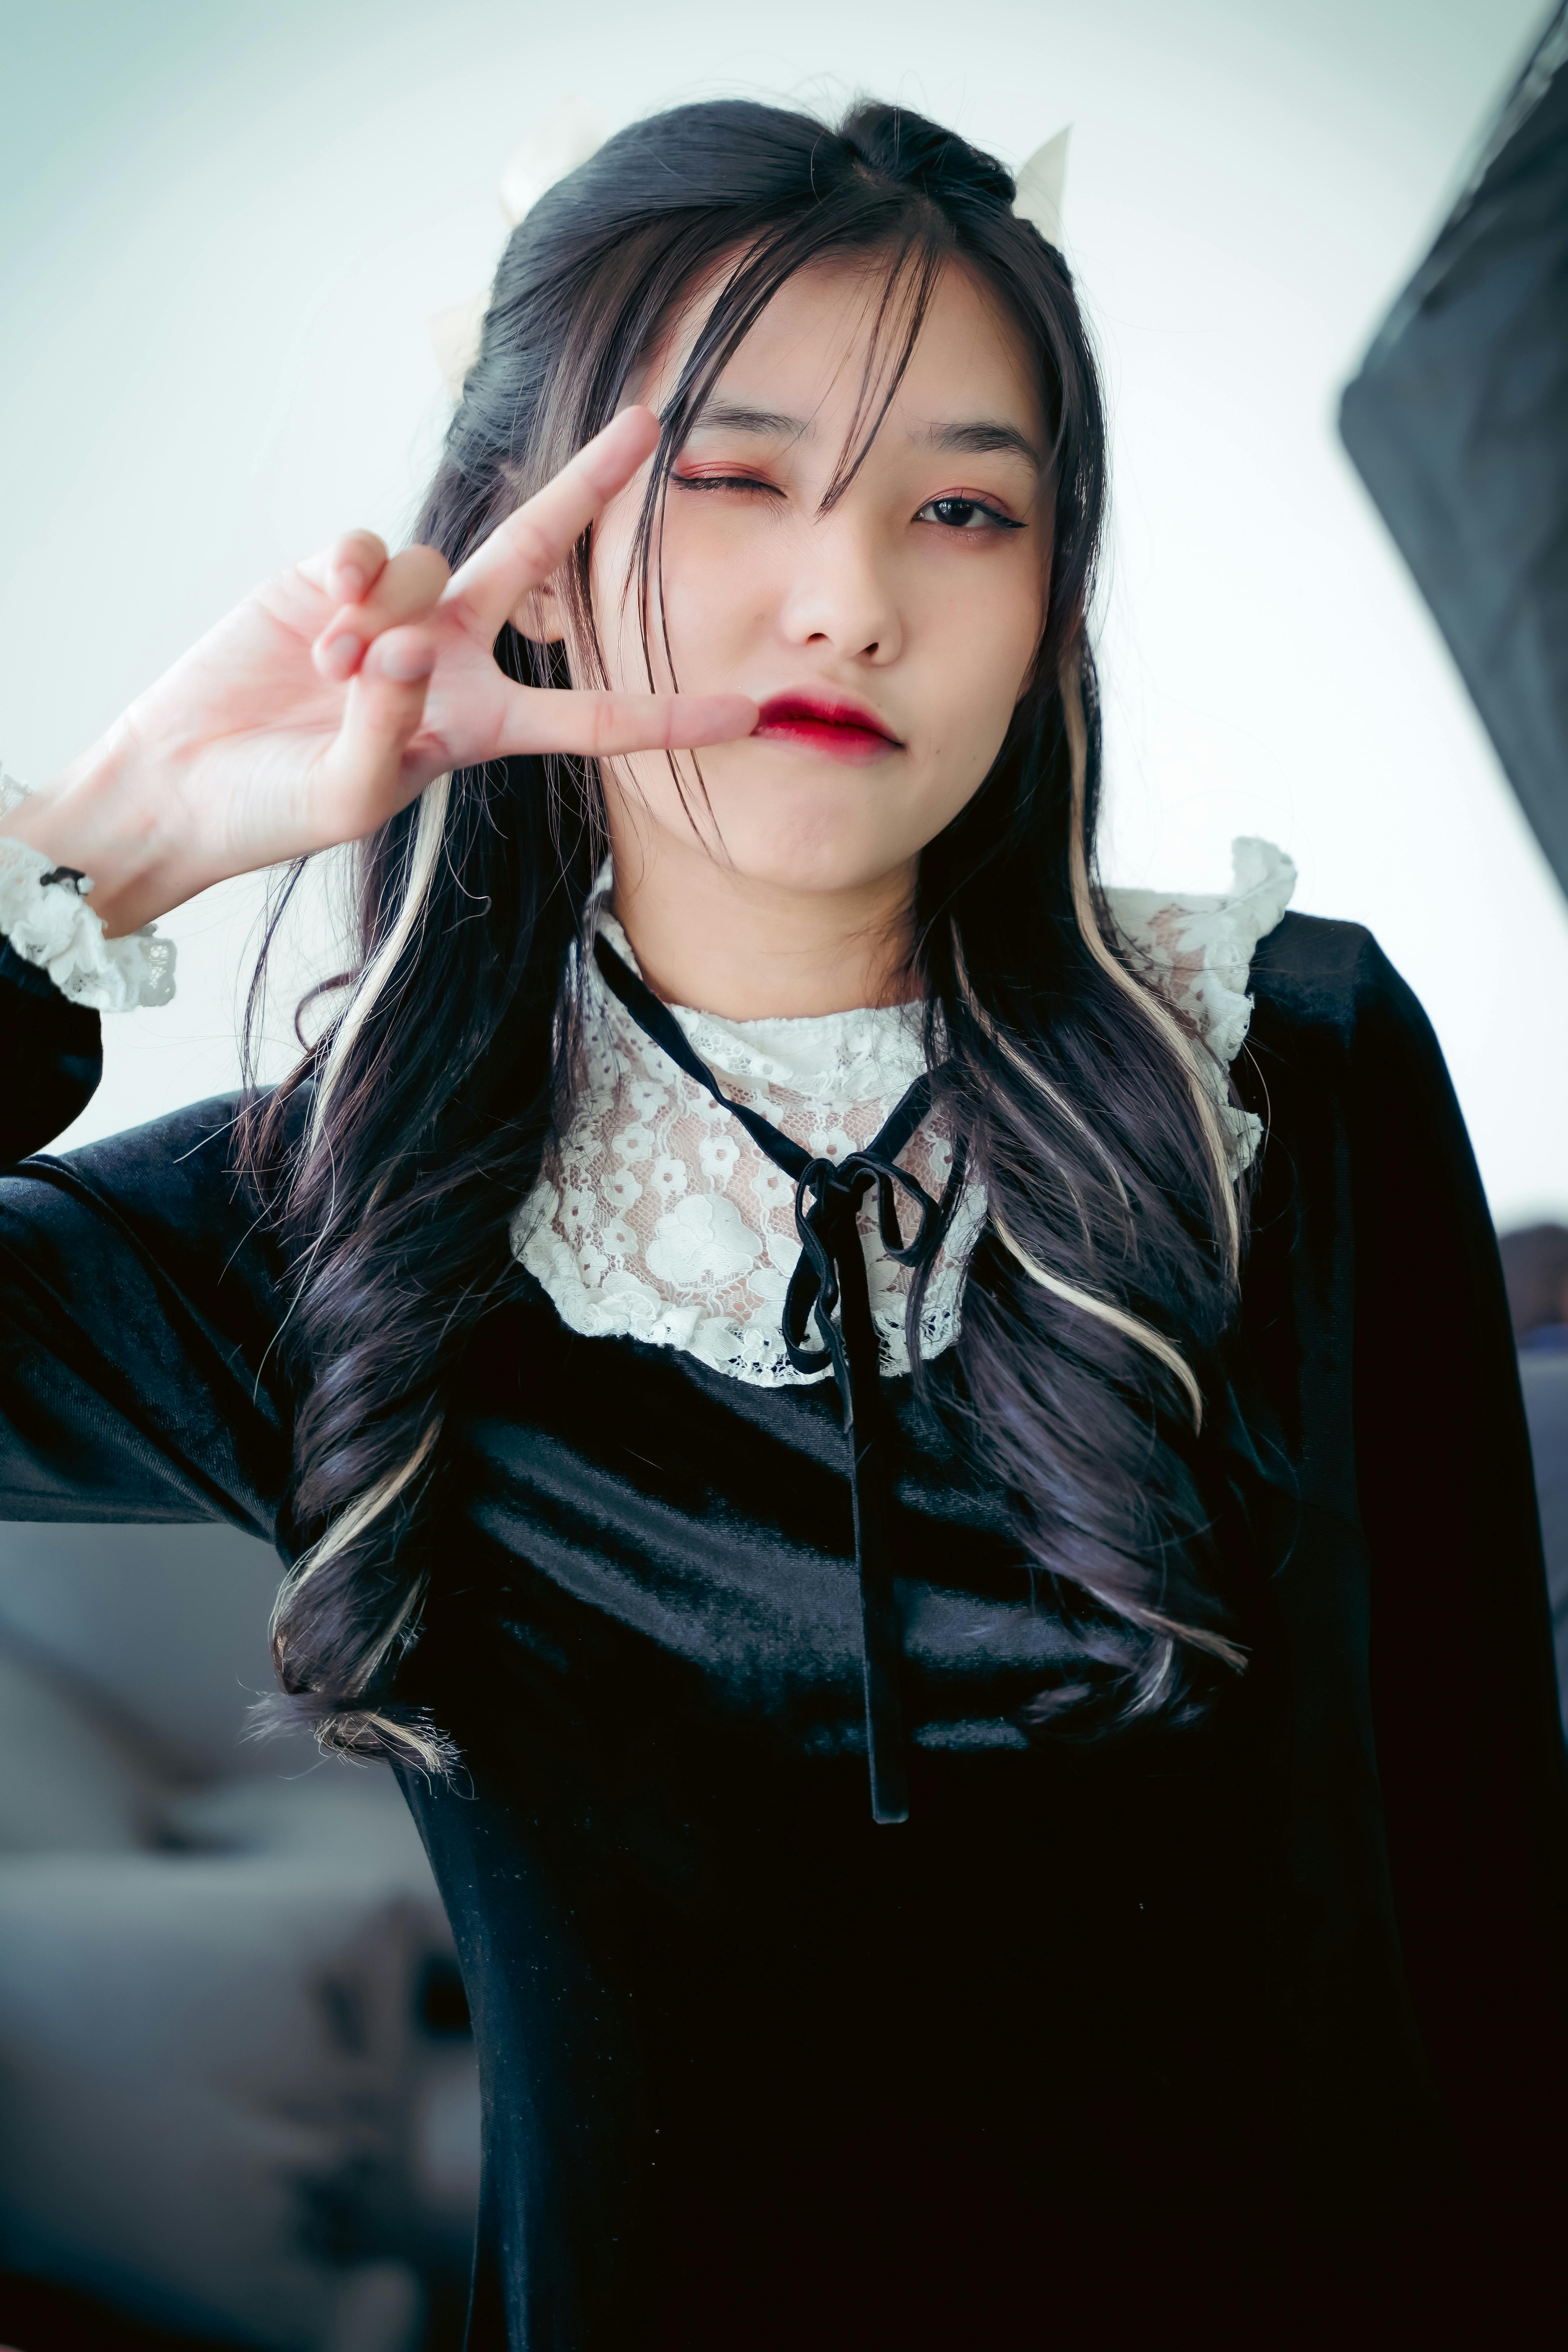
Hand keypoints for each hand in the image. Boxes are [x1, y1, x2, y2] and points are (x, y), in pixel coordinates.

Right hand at [1, 409, 754, 934]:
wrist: (180, 785)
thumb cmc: (273, 808)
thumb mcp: (349, 793)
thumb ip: (389, 727)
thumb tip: (401, 646)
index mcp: (479, 723)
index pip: (591, 717)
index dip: (667, 716)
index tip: (749, 713)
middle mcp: (450, 654)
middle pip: (537, 557)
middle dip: (589, 489)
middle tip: (651, 423)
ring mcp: (394, 609)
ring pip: (430, 567)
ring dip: (383, 621)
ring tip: (329, 672)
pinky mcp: (329, 578)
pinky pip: (368, 549)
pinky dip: (348, 578)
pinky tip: (318, 620)